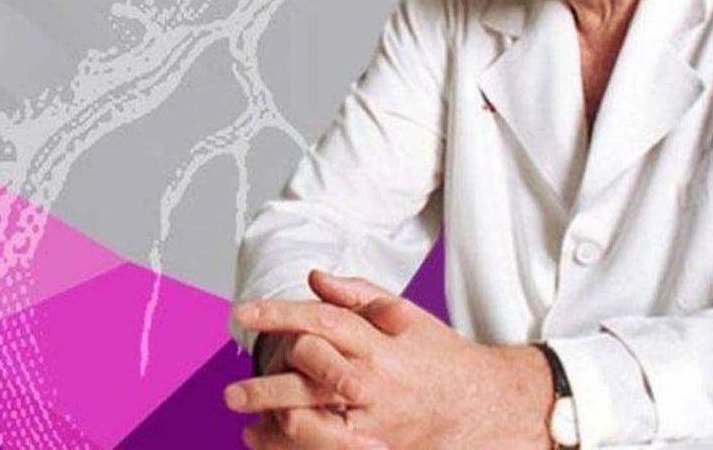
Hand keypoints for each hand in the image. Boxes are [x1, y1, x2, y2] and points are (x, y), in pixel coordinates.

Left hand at [225, 271, 553, 449]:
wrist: (482, 403)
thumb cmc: (439, 354)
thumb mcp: (405, 315)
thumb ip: (357, 295)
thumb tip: (313, 278)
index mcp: (378, 342)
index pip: (320, 320)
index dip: (278, 313)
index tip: (241, 312)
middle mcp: (372, 380)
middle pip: (308, 373)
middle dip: (264, 382)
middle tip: (230, 389)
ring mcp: (373, 419)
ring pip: (310, 419)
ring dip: (270, 418)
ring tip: (243, 418)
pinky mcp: (375, 448)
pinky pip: (324, 449)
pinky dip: (290, 447)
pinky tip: (268, 440)